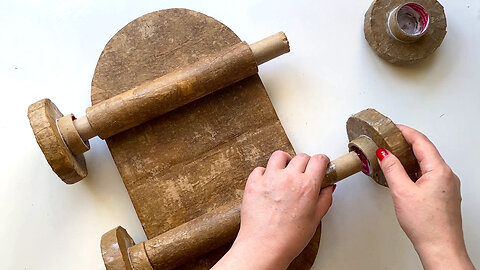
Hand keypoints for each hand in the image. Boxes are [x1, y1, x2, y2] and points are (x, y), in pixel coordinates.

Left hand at [212, 151, 334, 269]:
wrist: (263, 247)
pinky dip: (265, 173)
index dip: (322, 162)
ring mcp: (269, 179)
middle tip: (304, 174)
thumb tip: (328, 187)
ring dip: (285, 162)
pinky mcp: (253, 183)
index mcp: (306, 186)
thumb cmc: (288, 238)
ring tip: (285, 172)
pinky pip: (260, 168)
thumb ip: (324, 199)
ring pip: (279, 156)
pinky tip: (269, 183)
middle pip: (301, 157)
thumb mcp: (315, 219)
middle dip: (306, 163)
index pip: (319, 160)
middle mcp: (288, 179)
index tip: (321, 166)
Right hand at [377, 125, 474, 269]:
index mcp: (439, 170)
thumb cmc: (426, 225)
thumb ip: (392, 169)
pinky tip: (404, 175)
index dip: (405, 132)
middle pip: (426, 150)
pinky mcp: (443, 195)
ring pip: (427, 163)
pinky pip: (429, 174)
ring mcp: (446, 185)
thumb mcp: (402, 192)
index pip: (421, 142)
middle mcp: (446, 175)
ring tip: (393, 155)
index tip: (393, 127)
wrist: (440, 248)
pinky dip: (415, 169)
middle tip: (390, 138)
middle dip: (407, 142)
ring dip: (410, 157)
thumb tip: (385, 154)